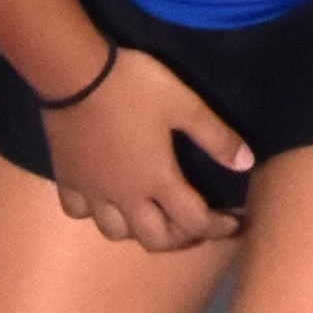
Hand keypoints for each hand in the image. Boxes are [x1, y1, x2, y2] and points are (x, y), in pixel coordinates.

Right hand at [41, 48, 252, 251]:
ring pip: (115, 233)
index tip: (235, 220)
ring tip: (152, 215)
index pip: (195, 222)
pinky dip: (94, 214)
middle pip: (155, 240)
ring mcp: (92, 191)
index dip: (220, 227)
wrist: (74, 73)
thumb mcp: (184, 104)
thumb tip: (247, 164)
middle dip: (182, 237)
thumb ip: (216, 136)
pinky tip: (104, 199)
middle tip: (195, 221)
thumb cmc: (134, 86)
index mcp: (157, 180)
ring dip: (139, 232)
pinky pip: (77, 212)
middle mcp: (125, 196)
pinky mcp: (66, 178)